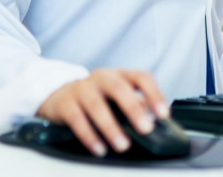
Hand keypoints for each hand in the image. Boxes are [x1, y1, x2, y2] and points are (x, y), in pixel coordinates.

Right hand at [37, 68, 169, 157]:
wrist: (59, 92)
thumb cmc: (96, 95)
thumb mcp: (116, 96)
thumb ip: (134, 104)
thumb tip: (153, 120)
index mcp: (119, 75)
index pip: (141, 77)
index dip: (154, 93)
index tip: (163, 114)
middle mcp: (102, 77)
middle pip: (119, 88)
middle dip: (133, 109)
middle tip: (145, 128)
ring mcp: (82, 88)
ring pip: (97, 105)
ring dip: (111, 127)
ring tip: (122, 145)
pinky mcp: (66, 103)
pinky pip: (77, 119)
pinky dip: (89, 136)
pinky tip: (99, 148)